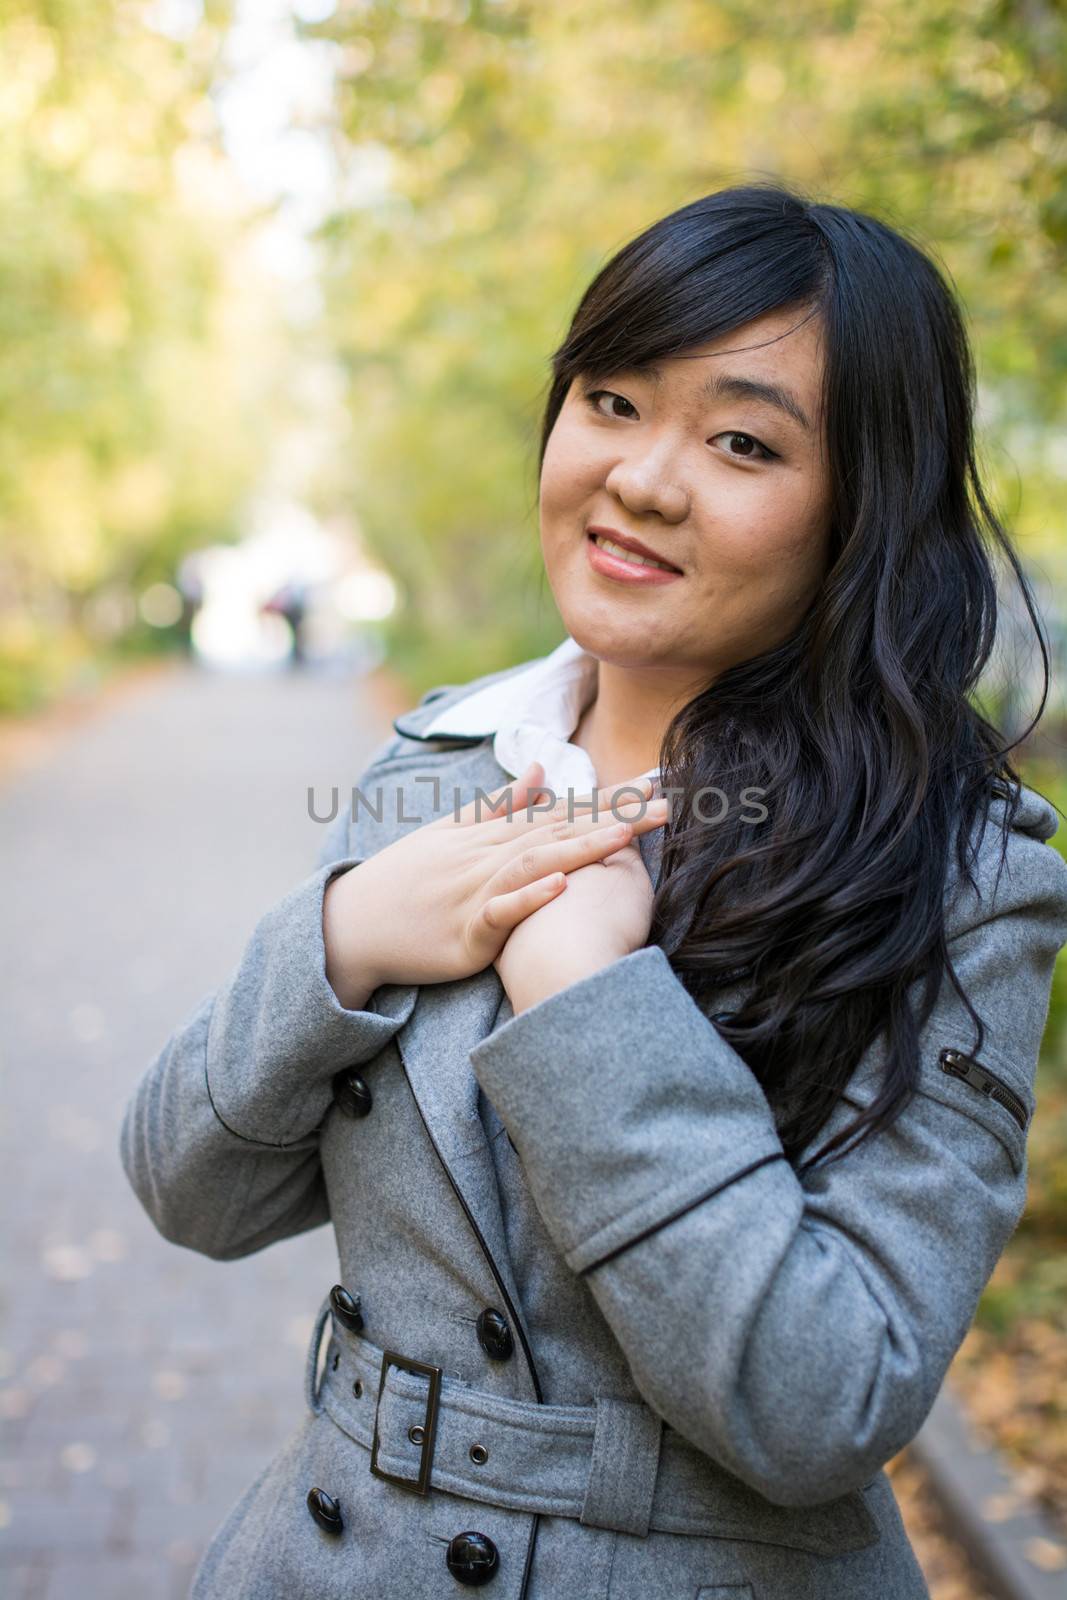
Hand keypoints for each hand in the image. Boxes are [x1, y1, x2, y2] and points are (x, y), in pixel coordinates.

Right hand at [322, 760, 667, 1008]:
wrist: (353, 924)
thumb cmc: (405, 880)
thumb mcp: (449, 833)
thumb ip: (497, 804)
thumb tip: (539, 770)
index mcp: (491, 835)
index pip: (560, 811)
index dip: (609, 799)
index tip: (655, 786)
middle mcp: (488, 856)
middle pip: (560, 830)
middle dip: (615, 818)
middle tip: (667, 805)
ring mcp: (477, 891)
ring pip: (536, 863)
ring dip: (580, 848)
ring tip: (625, 835)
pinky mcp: (466, 931)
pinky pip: (501, 912)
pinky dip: (530, 899)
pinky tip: (560, 887)